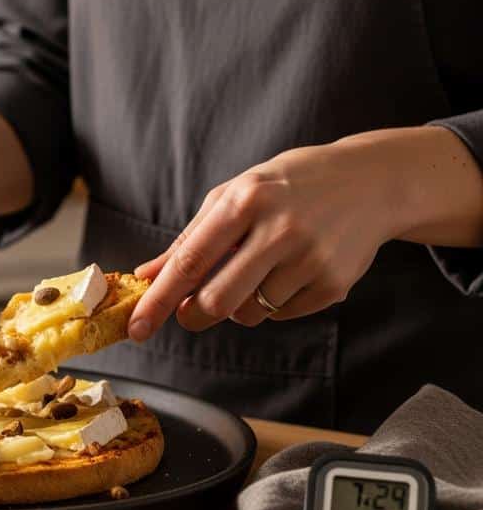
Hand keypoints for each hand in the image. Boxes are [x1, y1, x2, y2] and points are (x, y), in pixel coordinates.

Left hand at [128, 134, 422, 339]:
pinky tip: (287, 272)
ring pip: (249, 314)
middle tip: (191, 312)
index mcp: (245, 201)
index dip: (158, 300)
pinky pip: (281, 316)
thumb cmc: (288, 187)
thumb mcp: (235, 196)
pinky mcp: (333, 284)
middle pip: (218, 301)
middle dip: (194, 315)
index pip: (190, 262)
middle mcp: (280, 230)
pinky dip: (272, 305)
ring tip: (256, 272)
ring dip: (238, 306)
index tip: (137, 327)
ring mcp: (311, 259)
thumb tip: (146, 275)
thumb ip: (190, 239)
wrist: (371, 182)